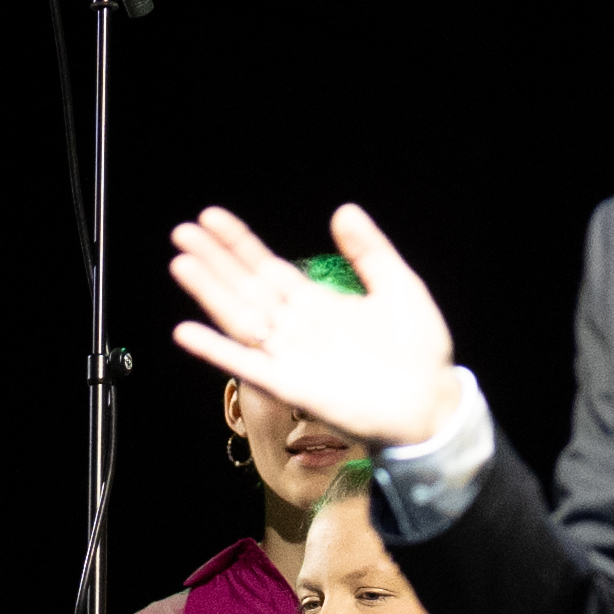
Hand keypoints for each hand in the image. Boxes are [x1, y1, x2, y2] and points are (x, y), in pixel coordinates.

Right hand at [162, 201, 470, 454]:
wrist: (432, 404)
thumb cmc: (420, 351)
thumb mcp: (398, 287)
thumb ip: (369, 251)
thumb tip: (343, 209)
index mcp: (317, 303)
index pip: (266, 267)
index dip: (238, 243)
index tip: (210, 217)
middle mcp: (296, 327)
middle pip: (244, 288)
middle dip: (214, 261)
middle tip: (182, 232)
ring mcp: (290, 357)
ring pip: (240, 318)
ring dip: (210, 293)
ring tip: (182, 264)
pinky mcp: (291, 387)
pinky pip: (247, 366)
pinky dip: (216, 350)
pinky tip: (187, 332)